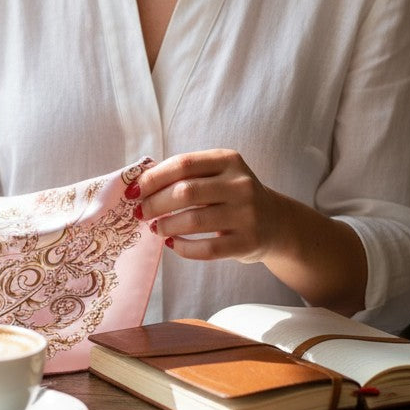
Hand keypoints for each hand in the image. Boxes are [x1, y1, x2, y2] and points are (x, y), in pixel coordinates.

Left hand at [130, 149, 282, 262]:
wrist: (276, 222)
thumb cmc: (232, 195)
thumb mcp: (217, 174)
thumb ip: (185, 174)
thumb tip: (139, 183)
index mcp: (228, 160)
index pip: (183, 164)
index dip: (153, 178)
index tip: (133, 190)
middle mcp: (240, 184)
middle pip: (186, 192)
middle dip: (155, 203)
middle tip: (140, 213)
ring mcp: (247, 214)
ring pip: (194, 221)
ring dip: (166, 226)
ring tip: (156, 228)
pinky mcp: (248, 242)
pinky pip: (207, 249)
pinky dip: (182, 248)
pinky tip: (172, 244)